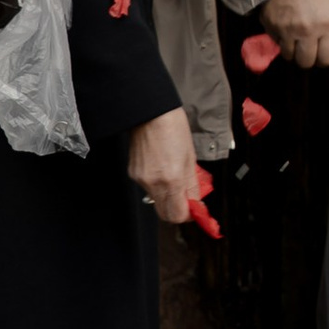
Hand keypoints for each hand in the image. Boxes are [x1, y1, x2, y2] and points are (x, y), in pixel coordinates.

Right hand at [127, 108, 196, 223]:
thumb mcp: (190, 157)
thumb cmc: (173, 127)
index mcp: (172, 179)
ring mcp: (141, 179)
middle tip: (187, 199)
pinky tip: (162, 168)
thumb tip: (195, 202)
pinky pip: (147, 188)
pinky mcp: (133, 173)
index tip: (195, 208)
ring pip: (156, 200)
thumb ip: (192, 184)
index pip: (178, 215)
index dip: (188, 215)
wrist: (150, 113)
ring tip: (174, 177)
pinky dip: (157, 184)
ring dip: (167, 196)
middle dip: (177, 210)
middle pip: (165, 214)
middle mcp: (154, 183)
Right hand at [258, 0, 328, 65]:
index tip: (323, 56)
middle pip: (306, 62)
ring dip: (292, 49)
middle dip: (308, 58)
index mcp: (326, 23)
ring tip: (295, 37)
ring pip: (289, 55)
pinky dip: (279, 38)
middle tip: (308, 49)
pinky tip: (284, 25)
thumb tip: (328, 40)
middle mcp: (306, 30)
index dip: (325, 59)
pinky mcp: (270, 27)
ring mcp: (286, 30)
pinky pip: (275, 42)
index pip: (327, 58)